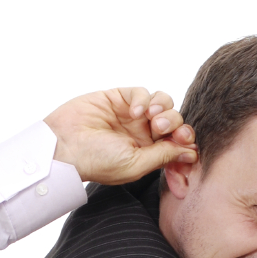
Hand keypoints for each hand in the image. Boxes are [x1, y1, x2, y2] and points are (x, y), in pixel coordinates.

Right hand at [44, 87, 197, 184]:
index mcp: (149, 154)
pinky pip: (142, 92)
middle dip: (175, 123)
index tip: (184, 140)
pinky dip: (143, 98)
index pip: (178, 143)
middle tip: (160, 128)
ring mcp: (132, 115)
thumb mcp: (135, 165)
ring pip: (164, 103)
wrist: (64, 145)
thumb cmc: (97, 161)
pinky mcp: (119, 98)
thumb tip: (192, 154)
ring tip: (151, 117)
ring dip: (164, 108)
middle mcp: (143, 134)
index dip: (186, 140)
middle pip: (175, 121)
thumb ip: (164, 156)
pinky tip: (134, 110)